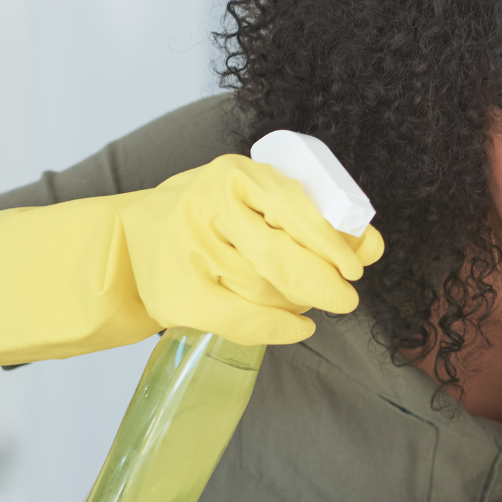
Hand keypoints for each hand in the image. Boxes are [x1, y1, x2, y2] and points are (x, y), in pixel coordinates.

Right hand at [0, 155, 386, 365]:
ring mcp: (187, 249)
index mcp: (234, 173)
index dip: (334, 242)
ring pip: (264, 288)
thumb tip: (372, 246)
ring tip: (307, 300)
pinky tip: (298, 327)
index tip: (358, 265)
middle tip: (345, 296)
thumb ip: (313, 217)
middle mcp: (206, 205)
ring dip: (297, 301)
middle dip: (323, 281)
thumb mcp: (257, 202)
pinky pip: (240, 318)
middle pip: (281, 255)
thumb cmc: (211, 221)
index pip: (295, 208)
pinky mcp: (177, 293)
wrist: (129, 243)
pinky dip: (277, 327)